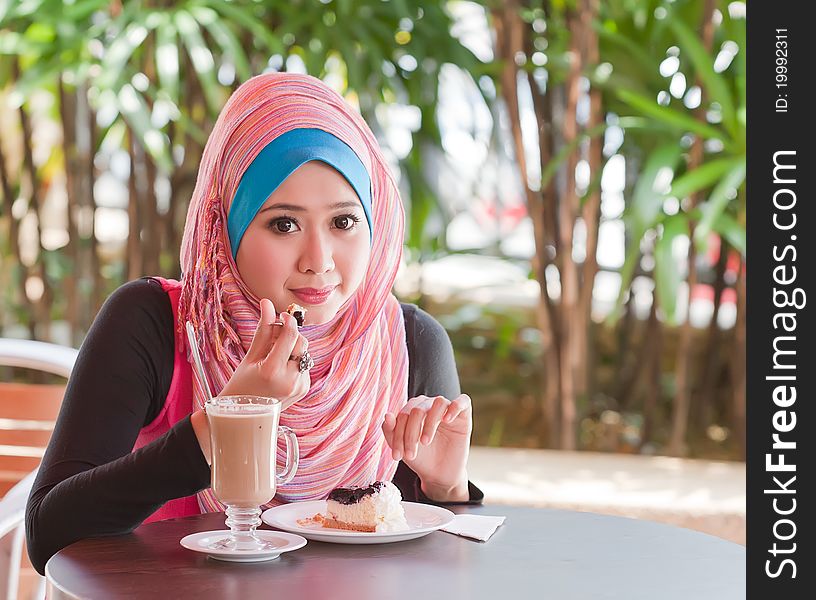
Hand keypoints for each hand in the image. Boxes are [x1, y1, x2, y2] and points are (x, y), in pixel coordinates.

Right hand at [191, 299, 310, 460]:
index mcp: (272, 370)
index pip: (290, 336)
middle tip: (276, 336)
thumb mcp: (251, 355)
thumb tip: (266, 303)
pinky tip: (280, 370)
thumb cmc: (242, 384)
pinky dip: (294, 362)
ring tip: (275, 356)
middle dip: (291, 335)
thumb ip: (263, 329)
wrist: (244, 415)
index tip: (283, 316)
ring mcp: (298, 386)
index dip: (288, 321)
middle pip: (302, 343)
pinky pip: (304, 366)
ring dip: (293, 349)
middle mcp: (289, 380)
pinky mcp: (304, 389)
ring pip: (305, 354)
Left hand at [381, 394, 471, 501]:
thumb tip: (387, 415)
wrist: (440, 475)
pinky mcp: (464, 416)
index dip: (397, 434)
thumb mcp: (402, 447)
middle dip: (411, 433)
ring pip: (438, 402)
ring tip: (425, 442)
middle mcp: (429, 405)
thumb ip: (391, 431)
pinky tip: (447, 420)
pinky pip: (463, 401)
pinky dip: (455, 407)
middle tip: (411, 455)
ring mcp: (447, 409)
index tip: (397, 456)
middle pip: (417, 409)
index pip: (403, 414)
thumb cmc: (421, 458)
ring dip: (429, 423)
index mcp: (413, 410)